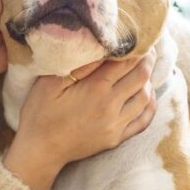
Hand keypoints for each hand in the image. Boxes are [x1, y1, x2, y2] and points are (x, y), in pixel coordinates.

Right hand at [5, 49, 157, 189]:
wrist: (39, 151)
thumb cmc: (40, 113)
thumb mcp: (50, 82)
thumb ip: (78, 64)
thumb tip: (100, 46)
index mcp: (95, 89)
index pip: (126, 62)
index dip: (137, 47)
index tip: (139, 37)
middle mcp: (110, 106)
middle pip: (141, 77)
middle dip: (147, 60)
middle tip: (147, 49)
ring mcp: (116, 125)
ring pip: (145, 97)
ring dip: (148, 81)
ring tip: (144, 69)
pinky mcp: (116, 138)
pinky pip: (143, 120)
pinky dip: (150, 105)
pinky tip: (147, 95)